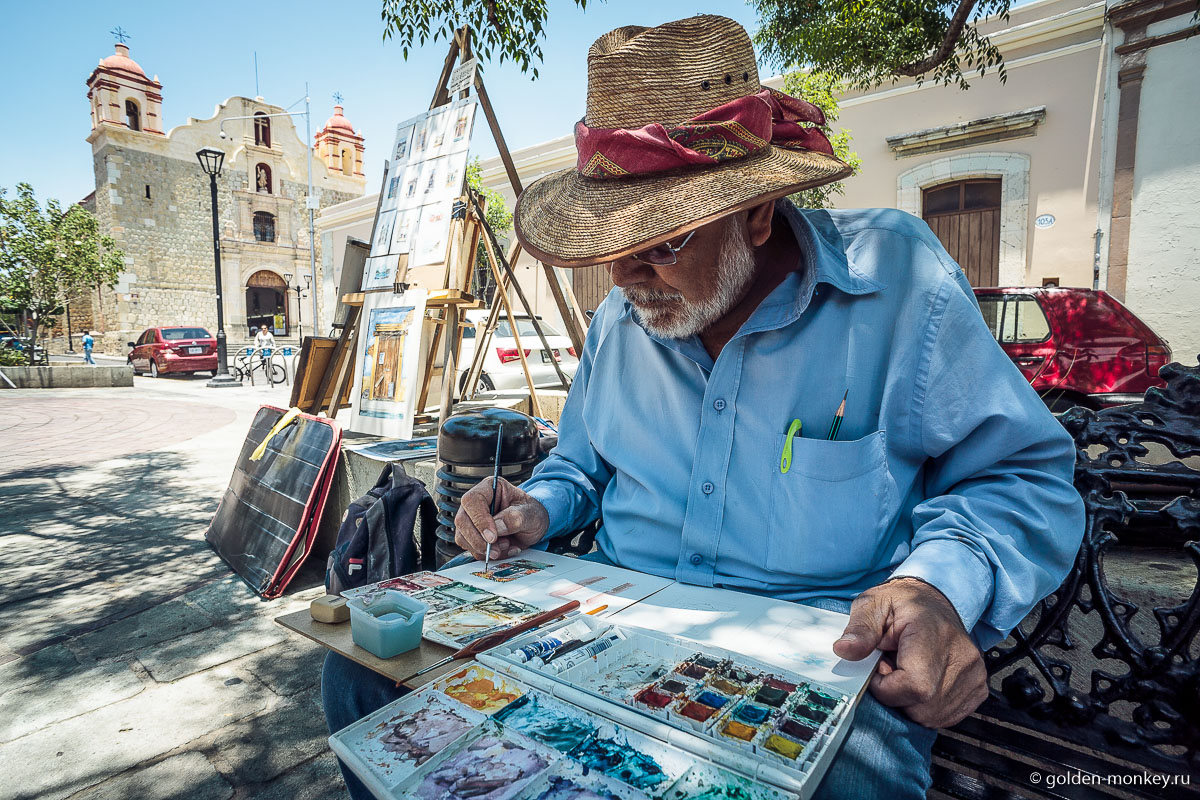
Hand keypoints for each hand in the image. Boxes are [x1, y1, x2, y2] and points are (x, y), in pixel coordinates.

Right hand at [454, 477, 549, 560]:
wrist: (533, 526)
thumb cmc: (531, 513)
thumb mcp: (530, 513)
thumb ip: (515, 518)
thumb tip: (497, 527)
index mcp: (489, 488)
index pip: (472, 501)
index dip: (480, 520)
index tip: (492, 536)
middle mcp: (476, 503)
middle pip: (462, 520)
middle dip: (478, 540)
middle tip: (495, 549)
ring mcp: (472, 520)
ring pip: (462, 537)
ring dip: (483, 549)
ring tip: (505, 546)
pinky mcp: (473, 536)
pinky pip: (471, 549)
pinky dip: (486, 555)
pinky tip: (503, 550)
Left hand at [832, 577, 988, 727]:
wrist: (934, 600)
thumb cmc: (903, 603)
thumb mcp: (873, 604)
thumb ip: (859, 629)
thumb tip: (844, 650)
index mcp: (934, 633)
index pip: (915, 685)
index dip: (886, 686)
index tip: (878, 668)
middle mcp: (962, 656)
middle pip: (922, 706)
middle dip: (896, 695)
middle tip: (891, 666)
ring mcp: (973, 675)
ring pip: (932, 715)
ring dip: (910, 702)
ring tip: (906, 670)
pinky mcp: (978, 688)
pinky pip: (946, 715)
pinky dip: (926, 706)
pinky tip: (922, 680)